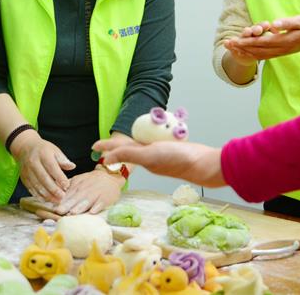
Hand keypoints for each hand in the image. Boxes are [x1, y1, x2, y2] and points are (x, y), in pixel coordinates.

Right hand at [11, 132, 74, 203]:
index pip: (52, 167)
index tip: (67, 186)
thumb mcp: (54, 150)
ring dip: (47, 195)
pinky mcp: (24, 178)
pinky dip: (39, 196)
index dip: (59, 177)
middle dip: (53, 189)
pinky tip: (47, 200)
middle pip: (43, 178)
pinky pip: (31, 189)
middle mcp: (33, 162)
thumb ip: (63, 159)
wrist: (24, 147)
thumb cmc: (43, 150)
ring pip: (37, 185)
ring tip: (56, 201)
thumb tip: (72, 166)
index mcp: (43, 154)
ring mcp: (27, 171)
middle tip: (62, 197)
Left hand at [54, 169, 123, 214]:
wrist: (111, 177)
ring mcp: (97, 192)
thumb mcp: (79, 180)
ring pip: (88, 200)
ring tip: (73, 212)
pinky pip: (101, 202)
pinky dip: (97, 207)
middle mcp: (86, 187)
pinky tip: (92, 212)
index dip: (61, 200)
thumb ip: (68, 187)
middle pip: (76, 197)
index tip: (54, 207)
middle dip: (68, 204)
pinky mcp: (106, 197)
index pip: (68, 192)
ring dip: (80, 206)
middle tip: (59, 211)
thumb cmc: (92, 181)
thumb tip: (54, 194)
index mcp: (78, 183)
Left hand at [92, 138, 225, 187]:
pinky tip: (153, 135)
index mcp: (143, 158)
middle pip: (129, 148)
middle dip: (116, 145)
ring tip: (124, 139)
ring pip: (142, 145)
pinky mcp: (173, 149)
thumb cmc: (178, 160)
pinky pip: (156, 142)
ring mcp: (162, 153)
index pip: (120, 150)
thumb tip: (107, 159)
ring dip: (132, 142)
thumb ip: (128, 155)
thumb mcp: (149, 155)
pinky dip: (150, 137)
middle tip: (104, 142)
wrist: (204, 164)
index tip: (94, 145)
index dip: (107, 147)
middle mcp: (150, 157)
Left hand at [225, 15, 299, 60]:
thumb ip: (287, 23)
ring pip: (258, 54)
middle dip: (240, 47)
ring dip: (243, 51)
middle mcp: (279, 49)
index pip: (260, 43)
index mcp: (283, 41)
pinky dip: (251, 54)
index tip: (234, 40)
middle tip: (226, 44)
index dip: (245, 42)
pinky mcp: (280, 53)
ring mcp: (279, 52)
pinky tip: (244, 52)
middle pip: (255, 50)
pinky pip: (262, 56)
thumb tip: (273, 25)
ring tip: (231, 48)